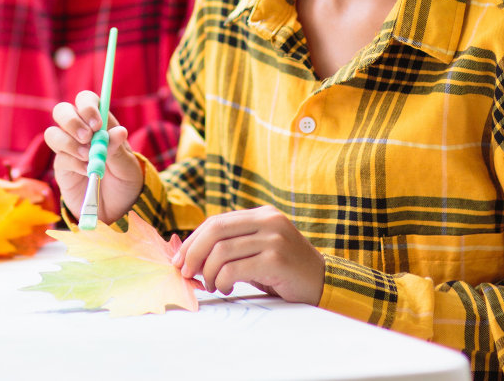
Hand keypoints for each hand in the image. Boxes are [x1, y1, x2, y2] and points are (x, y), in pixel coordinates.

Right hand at [44, 90, 143, 223]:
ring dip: (69, 143)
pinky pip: (59, 158)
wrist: (116, 210)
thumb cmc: (125, 182)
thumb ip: (118, 149)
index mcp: (100, 123)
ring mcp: (68, 149)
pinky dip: (74, 163)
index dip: (87, 106)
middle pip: (62, 111)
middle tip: (87, 137)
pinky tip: (87, 172)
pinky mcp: (62, 167)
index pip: (86, 100)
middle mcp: (81, 132)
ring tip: (88, 157)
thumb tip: (119, 131)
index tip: (97, 124)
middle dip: (72, 121)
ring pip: (52, 133)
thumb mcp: (127, 166)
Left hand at [174, 207, 324, 302]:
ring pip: (222, 251)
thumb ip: (233, 247)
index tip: (179, 260)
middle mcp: (268, 221)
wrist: (324, 284)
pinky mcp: (276, 259)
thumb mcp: (259, 250)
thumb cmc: (285, 272)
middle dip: (194, 253)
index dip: (193, 241)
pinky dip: (222, 280)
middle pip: (215, 230)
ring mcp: (274, 238)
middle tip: (186, 273)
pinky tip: (226, 288)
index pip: (216, 222)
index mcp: (262, 214)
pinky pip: (235, 268)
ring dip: (209, 273)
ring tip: (212, 286)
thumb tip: (190, 256)